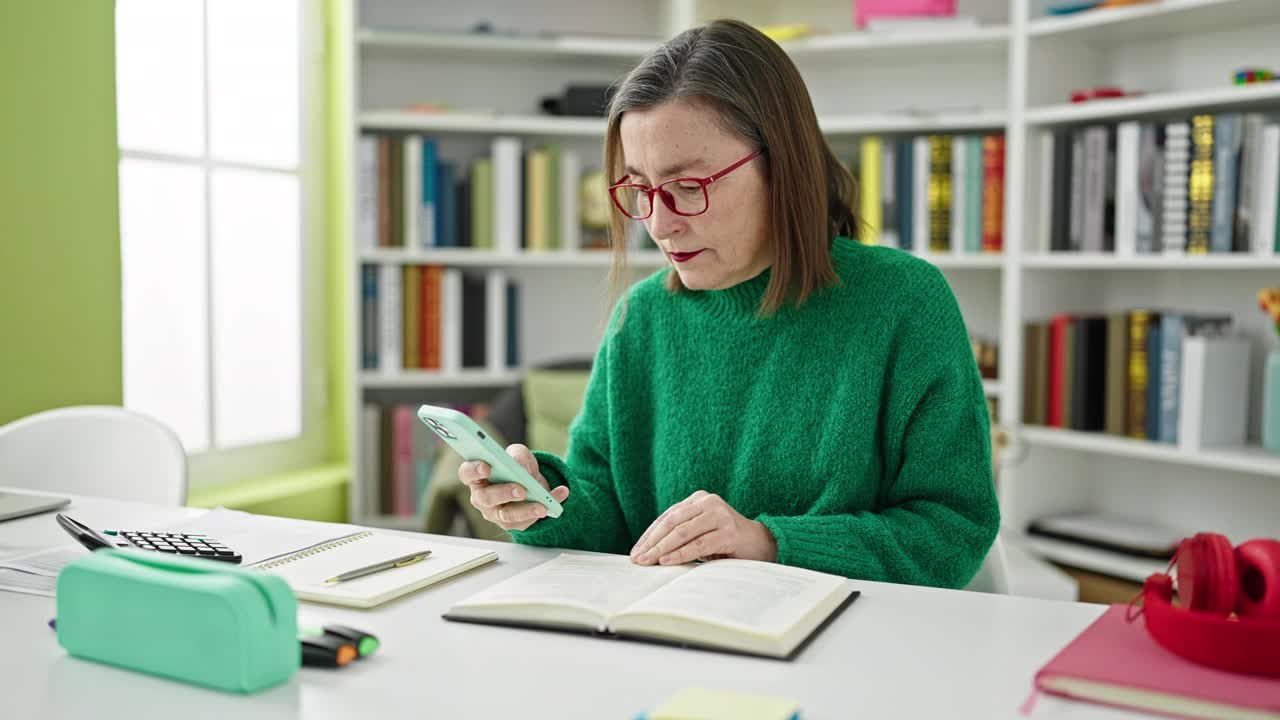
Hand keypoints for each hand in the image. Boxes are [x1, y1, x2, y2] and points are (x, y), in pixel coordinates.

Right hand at [458, 444, 570, 531]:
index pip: (467, 473)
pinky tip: (558, 498)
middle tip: (521, 489)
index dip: (474, 470)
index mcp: (477, 476)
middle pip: (486, 498)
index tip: (487, 467)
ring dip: (526, 509)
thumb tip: (518, 464)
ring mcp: (495, 513)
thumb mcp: (520, 455)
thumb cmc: (518, 468)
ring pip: (507, 515)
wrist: (533, 484)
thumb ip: (517, 455)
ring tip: (543, 504)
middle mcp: (482, 497)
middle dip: (504, 493)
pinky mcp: (512, 524)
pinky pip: (525, 522)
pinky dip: (544, 509)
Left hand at [629, 491, 776, 565]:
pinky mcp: (729, 531)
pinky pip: (699, 543)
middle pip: (672, 522)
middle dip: (652, 542)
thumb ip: (681, 534)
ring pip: (683, 532)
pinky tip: (667, 561)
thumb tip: (648, 551)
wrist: (761, 544)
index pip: (667, 516)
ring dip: (662, 549)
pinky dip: (680, 553)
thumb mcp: (701, 532)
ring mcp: (720, 515)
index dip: (649, 534)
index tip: (636, 551)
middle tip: (638, 559)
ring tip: (648, 562)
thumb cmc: (726, 542)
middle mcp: (708, 502)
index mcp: (699, 499)